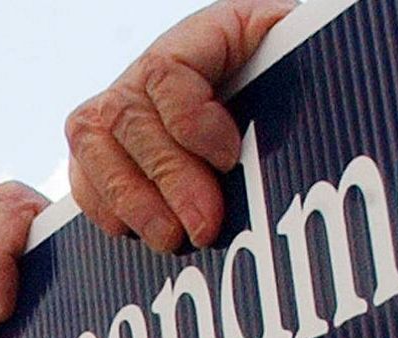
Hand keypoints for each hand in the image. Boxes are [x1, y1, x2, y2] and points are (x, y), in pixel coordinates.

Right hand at [65, 0, 295, 251]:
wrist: (270, 100)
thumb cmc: (292, 82)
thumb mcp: (301, 60)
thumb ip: (300, 60)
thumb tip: (315, 71)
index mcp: (200, 37)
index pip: (168, 73)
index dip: (191, 119)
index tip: (229, 158)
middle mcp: (149, 71)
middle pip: (130, 119)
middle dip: (169, 180)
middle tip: (204, 227)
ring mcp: (119, 109)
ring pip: (94, 147)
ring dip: (132, 201)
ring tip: (171, 239)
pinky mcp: (103, 150)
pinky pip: (83, 176)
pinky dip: (107, 209)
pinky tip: (140, 233)